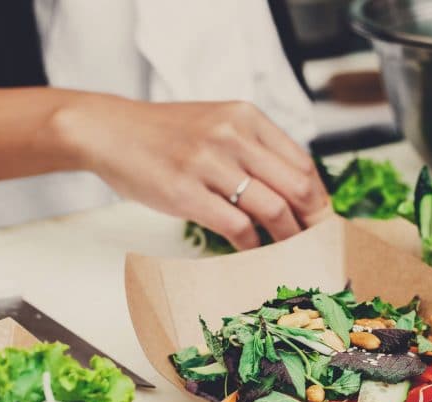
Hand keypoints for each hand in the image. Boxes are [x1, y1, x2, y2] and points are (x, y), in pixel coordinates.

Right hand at [55, 95, 329, 249]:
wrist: (108, 130)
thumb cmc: (165, 134)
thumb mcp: (217, 124)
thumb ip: (253, 148)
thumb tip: (293, 191)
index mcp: (246, 117)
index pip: (303, 163)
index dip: (319, 198)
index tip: (322, 221)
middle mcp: (233, 135)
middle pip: (298, 187)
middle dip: (314, 222)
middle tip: (318, 244)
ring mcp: (209, 163)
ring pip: (273, 209)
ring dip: (289, 238)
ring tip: (291, 253)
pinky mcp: (186, 192)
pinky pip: (238, 226)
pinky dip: (253, 246)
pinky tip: (253, 252)